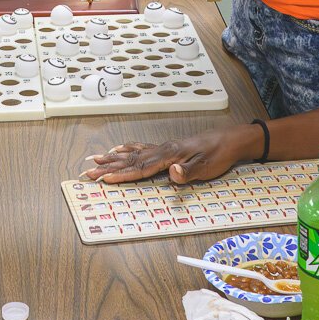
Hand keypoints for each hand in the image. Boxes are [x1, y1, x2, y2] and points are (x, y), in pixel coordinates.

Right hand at [83, 124, 256, 184]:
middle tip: (88, 173)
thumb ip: (187, 171)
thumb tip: (171, 172)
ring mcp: (163, 148)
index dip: (121, 175)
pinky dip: (127, 149)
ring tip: (95, 160)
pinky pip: (141, 148)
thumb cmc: (219, 154)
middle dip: (108, 168)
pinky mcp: (167, 148)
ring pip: (132, 154)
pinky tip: (119, 150)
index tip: (104, 180)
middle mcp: (162, 150)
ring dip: (113, 158)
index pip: (140, 168)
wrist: (230, 140)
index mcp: (169, 155)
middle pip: (130, 160)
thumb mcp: (207, 167)